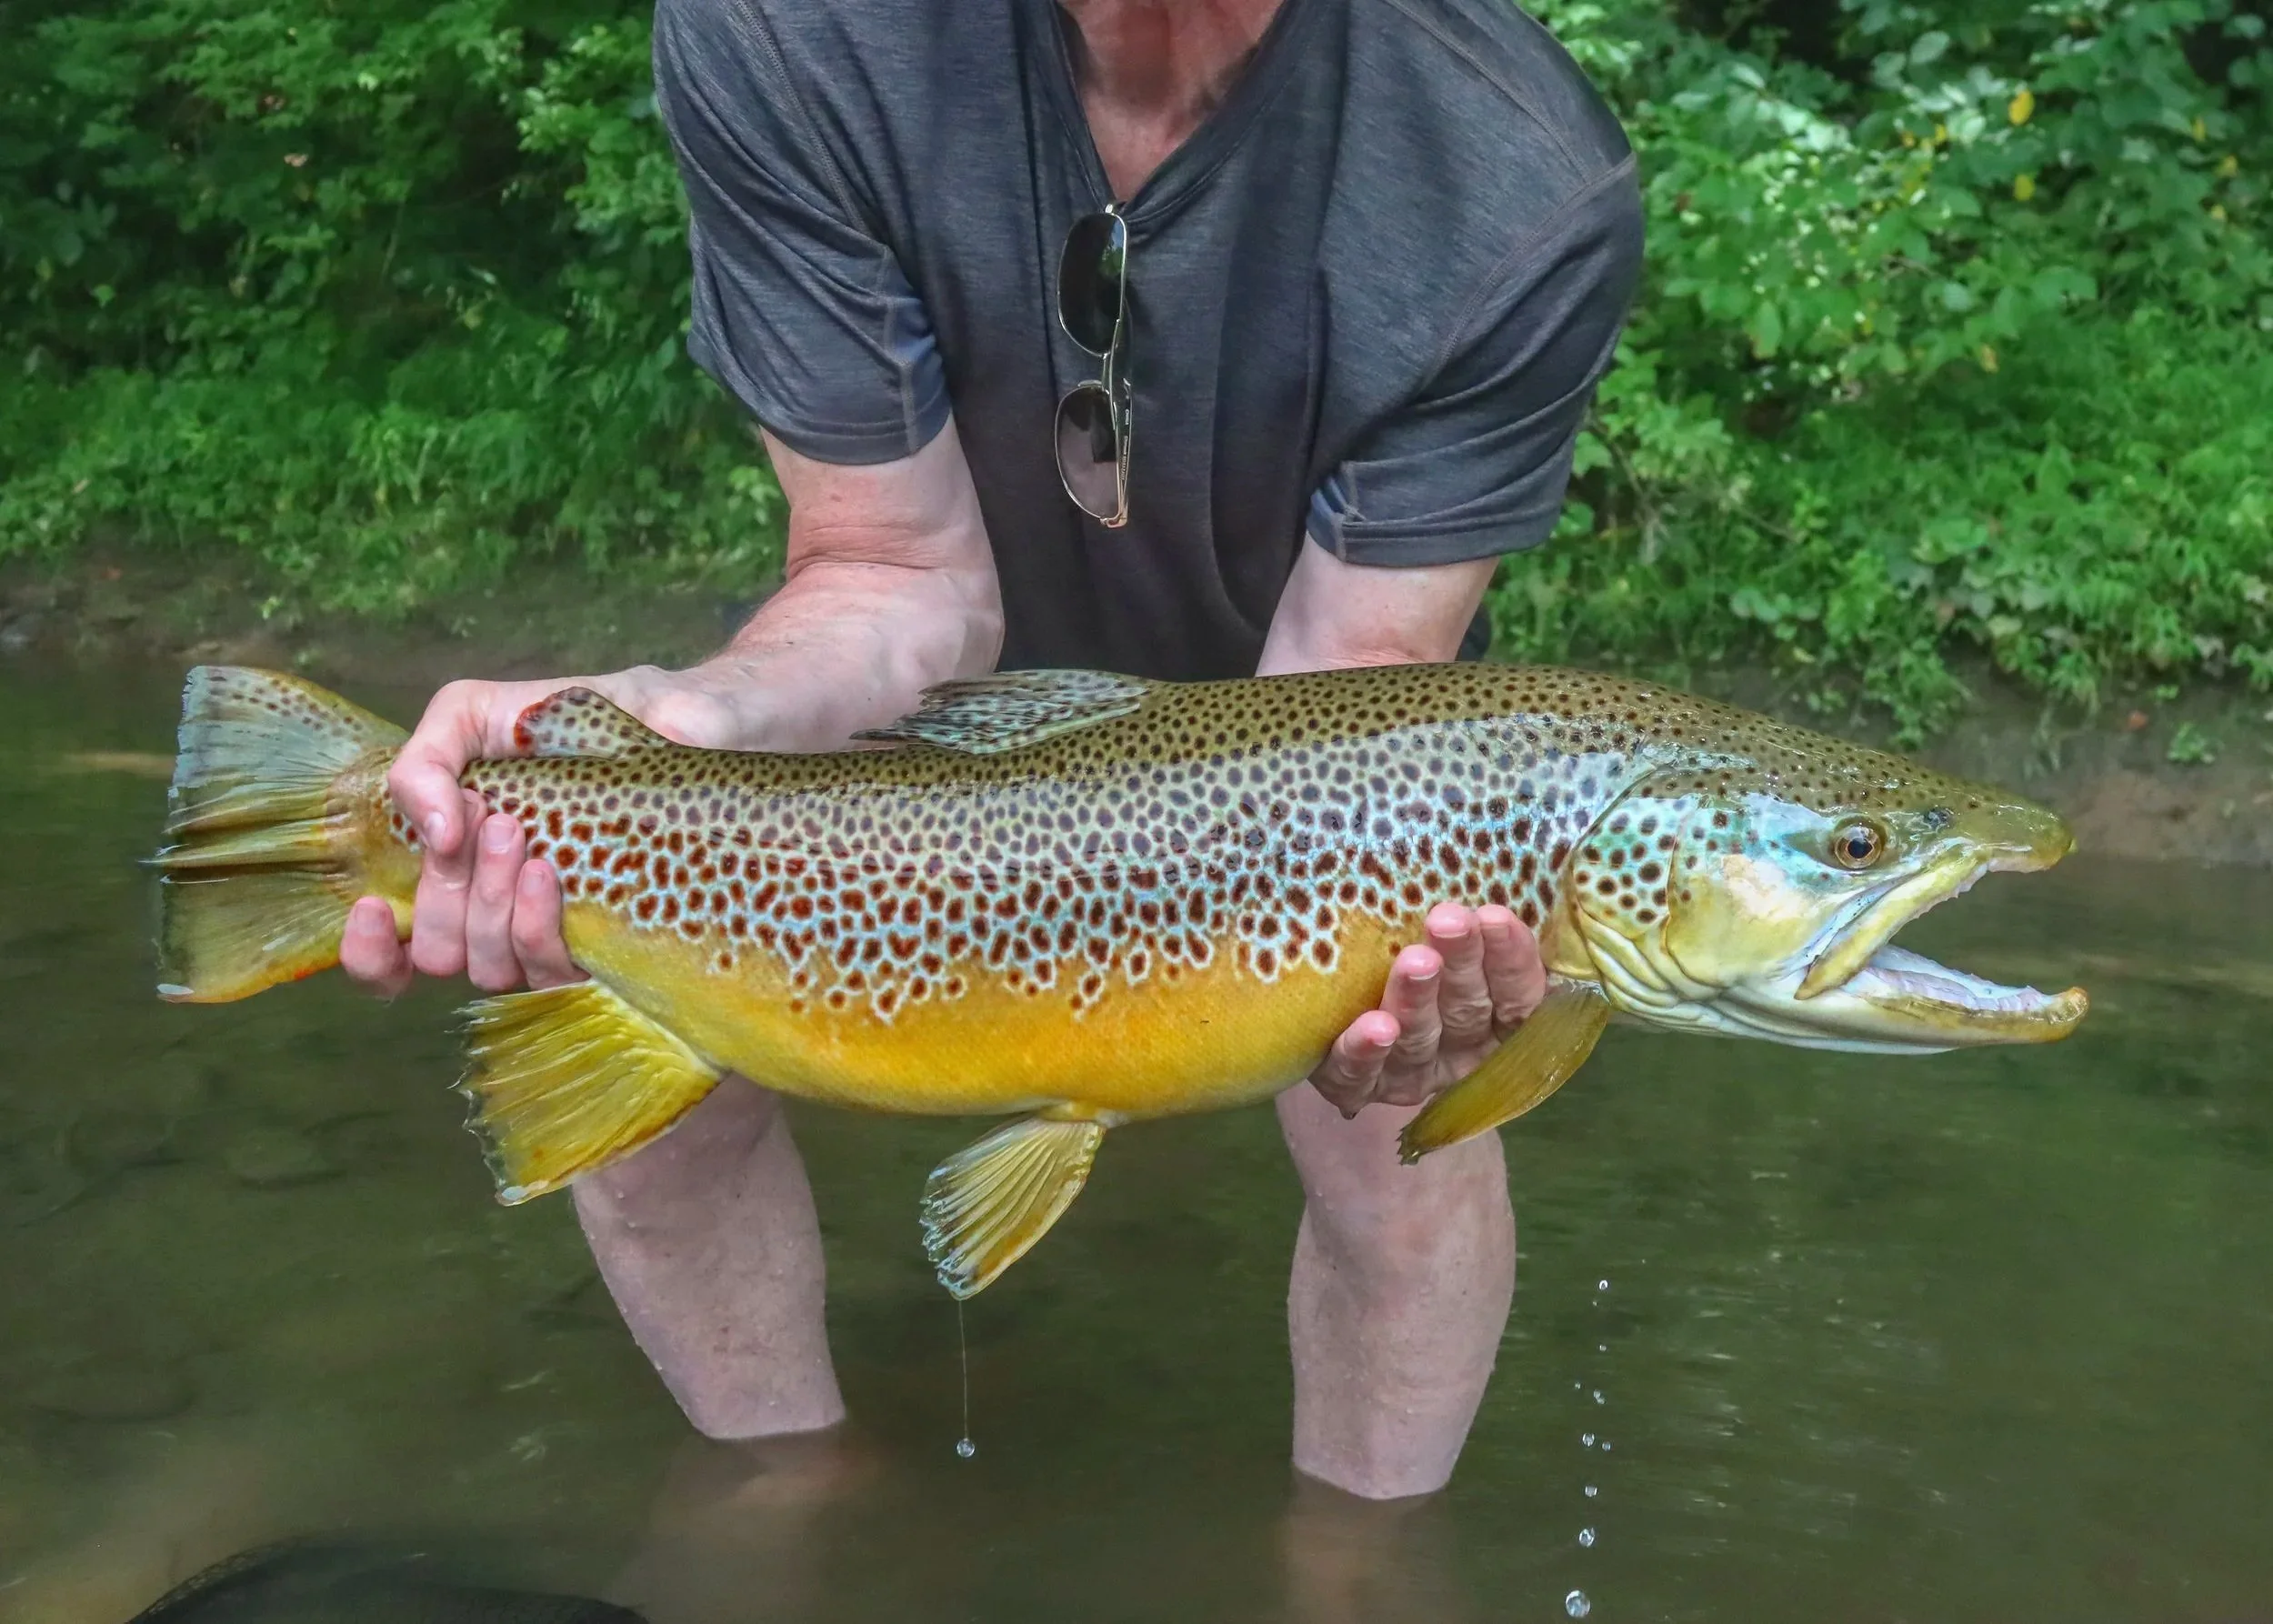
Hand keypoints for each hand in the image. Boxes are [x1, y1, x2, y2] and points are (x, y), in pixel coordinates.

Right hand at [338, 665, 748, 999]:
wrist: (715, 717)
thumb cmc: (601, 711)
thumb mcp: (493, 709)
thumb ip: (434, 753)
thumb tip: (433, 831)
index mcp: (463, 868)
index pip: (389, 956)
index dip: (371, 954)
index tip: (375, 908)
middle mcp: (504, 911)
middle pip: (438, 956)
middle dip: (454, 899)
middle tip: (500, 825)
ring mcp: (560, 929)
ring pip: (491, 969)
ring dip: (496, 912)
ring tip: (530, 843)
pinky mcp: (615, 943)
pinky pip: (557, 972)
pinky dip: (541, 931)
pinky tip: (553, 879)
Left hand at [1308, 903, 1545, 1117]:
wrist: (1330, 1014)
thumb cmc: (1399, 954)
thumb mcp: (1444, 939)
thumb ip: (1467, 922)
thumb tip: (1485, 856)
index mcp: (1493, 1020)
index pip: (1517, 994)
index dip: (1512, 960)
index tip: (1495, 916)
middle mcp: (1457, 1051)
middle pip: (1467, 1010)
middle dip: (1462, 964)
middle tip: (1450, 921)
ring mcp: (1408, 1073)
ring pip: (1418, 1039)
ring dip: (1416, 1000)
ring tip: (1415, 962)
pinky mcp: (1356, 1086)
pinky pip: (1360, 1075)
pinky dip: (1365, 1052)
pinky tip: (1372, 1029)